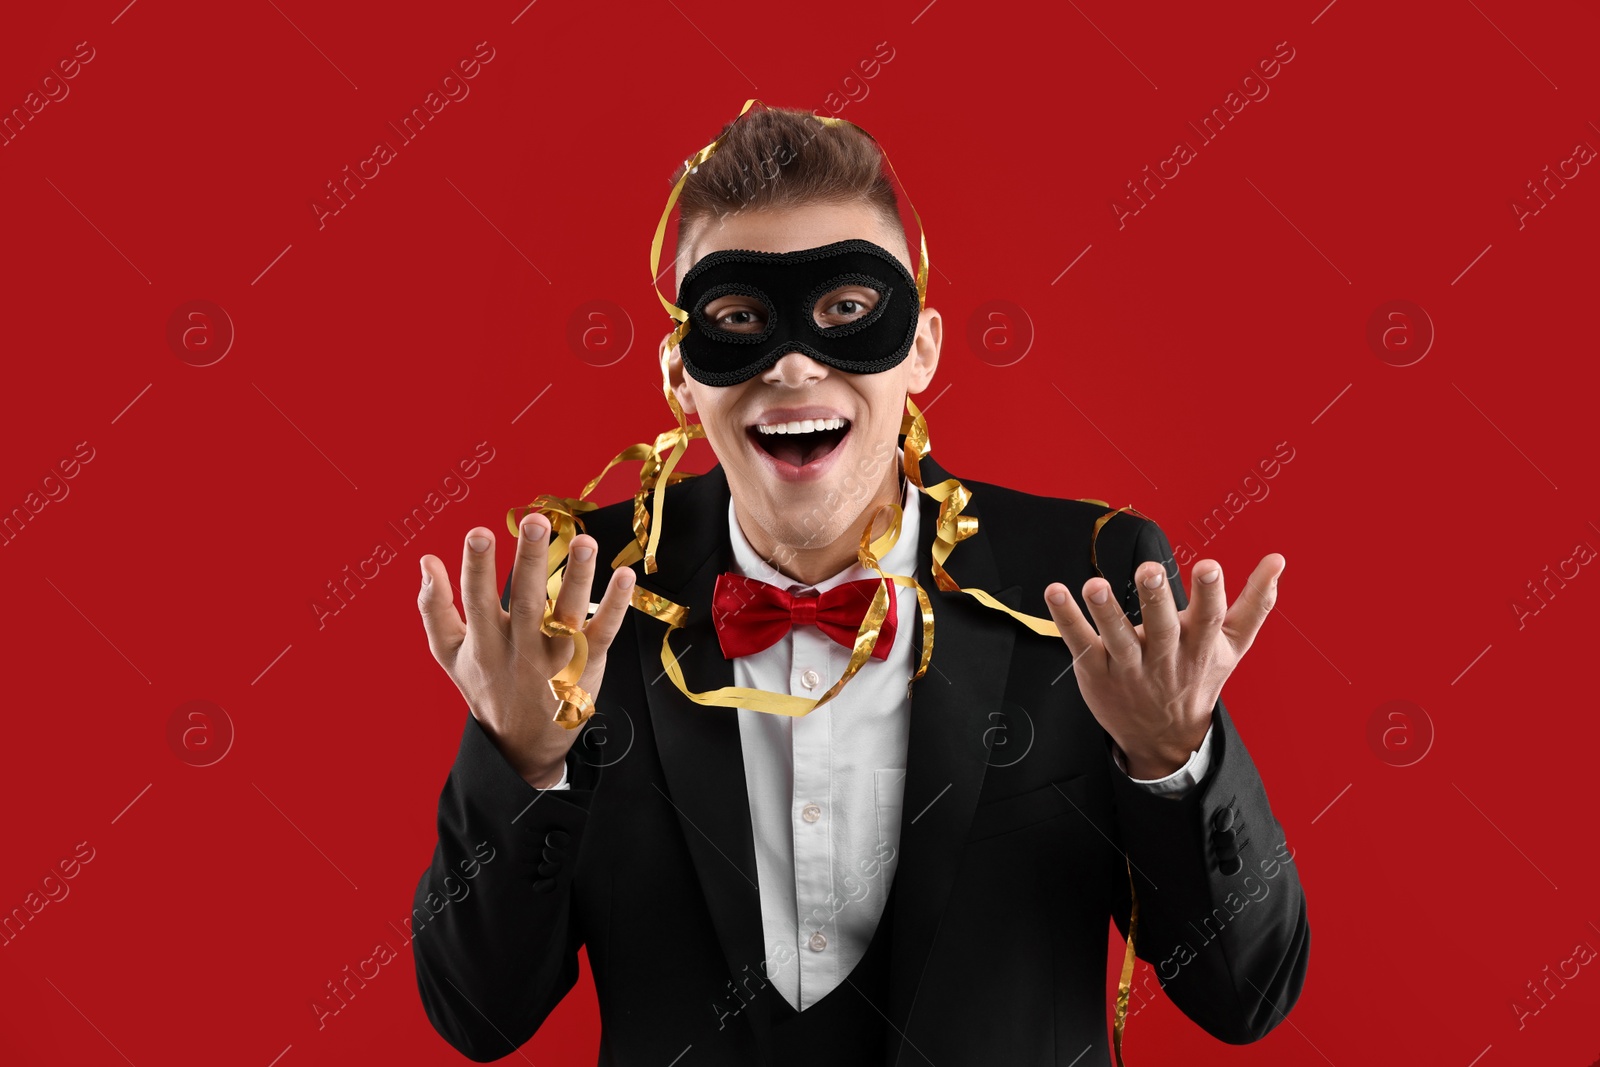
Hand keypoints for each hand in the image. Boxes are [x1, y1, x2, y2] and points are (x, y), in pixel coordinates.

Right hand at [418, 515, 636, 787]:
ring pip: (569, 615)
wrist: (522, 748)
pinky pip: (604, 633)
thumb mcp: (450, 656)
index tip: (479, 533)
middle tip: (534, 521)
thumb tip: (427, 561)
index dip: (477, 567)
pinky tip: (625, 576)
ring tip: (585, 541)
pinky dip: (616, 605)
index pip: (477, 600)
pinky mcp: (587, 666)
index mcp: (485, 642)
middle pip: (527, 601)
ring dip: (579, 577)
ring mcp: (556, 659)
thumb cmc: (487, 690)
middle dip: (531, 561)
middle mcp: (521, 649)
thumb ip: (435, 608)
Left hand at [1042, 552, 1283, 778]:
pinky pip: (1080, 643)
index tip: (1209, 565)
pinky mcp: (1097, 671)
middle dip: (1156, 597)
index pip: (1209, 617)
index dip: (1210, 592)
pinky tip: (1055, 592)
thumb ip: (1256, 602)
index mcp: (1200, 645)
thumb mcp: (1233, 645)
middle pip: (1162, 627)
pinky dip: (1067, 619)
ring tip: (1095, 585)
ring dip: (1105, 611)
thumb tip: (1278, 560)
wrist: (1164, 736)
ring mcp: (1129, 666)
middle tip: (1150, 569)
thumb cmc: (1199, 677)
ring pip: (1117, 638)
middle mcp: (1165, 656)